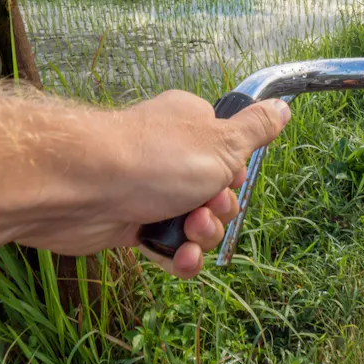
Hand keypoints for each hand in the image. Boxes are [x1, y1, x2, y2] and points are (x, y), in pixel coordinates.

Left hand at [14, 90, 289, 278]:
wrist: (80, 188)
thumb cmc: (153, 159)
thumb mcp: (221, 143)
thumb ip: (256, 129)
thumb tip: (284, 106)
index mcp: (191, 125)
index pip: (230, 154)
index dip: (236, 175)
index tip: (230, 179)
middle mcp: (170, 155)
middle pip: (216, 193)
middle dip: (219, 211)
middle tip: (205, 207)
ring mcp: (149, 190)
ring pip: (194, 223)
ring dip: (200, 236)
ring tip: (187, 233)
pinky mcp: (130, 223)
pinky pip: (167, 246)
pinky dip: (176, 255)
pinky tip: (176, 258)